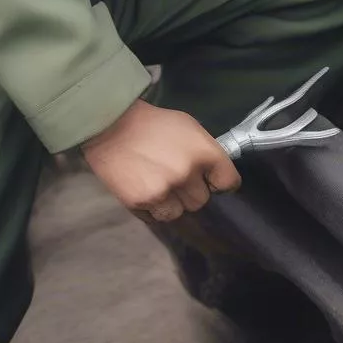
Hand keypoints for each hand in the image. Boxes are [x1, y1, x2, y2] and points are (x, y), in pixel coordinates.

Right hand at [81, 99, 240, 222]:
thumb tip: (214, 171)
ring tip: (160, 185)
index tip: (215, 183)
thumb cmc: (156, 124)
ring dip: (172, 204)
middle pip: (201, 200)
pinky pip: (156, 217)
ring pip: (179, 213)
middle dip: (192, 192)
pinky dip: (153, 209)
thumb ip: (205, 151)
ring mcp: (164, 191)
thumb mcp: (190, 128)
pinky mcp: (141, 203)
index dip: (222, 183)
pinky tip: (146, 190)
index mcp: (204, 153)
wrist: (113, 127)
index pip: (228, 182)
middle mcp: (187, 175)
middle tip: (179, 180)